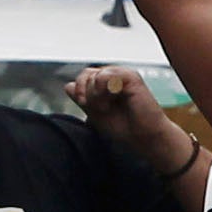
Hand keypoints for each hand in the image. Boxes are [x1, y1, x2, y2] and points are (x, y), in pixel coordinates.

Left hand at [71, 62, 192, 175]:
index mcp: (106, 84)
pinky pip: (107, 75)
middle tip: (100, 108)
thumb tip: (68, 86)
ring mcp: (123, 76)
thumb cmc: (124, 128)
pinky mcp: (131, 77)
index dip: (79, 89)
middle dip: (88, 94)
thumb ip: (83, 99)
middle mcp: (114, 77)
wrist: (144, 137)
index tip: (83, 103)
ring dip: (96, 95)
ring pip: (95, 75)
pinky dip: (104, 89)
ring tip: (106, 106)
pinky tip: (111, 100)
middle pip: (86, 74)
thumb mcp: (96, 113)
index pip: (83, 76)